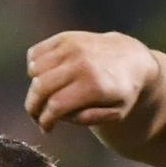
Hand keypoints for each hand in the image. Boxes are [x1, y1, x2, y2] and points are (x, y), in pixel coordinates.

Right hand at [26, 30, 160, 131]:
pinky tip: (47, 76)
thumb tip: (61, 116)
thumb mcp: (116, 112)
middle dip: (33, 106)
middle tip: (36, 115)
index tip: (46, 128)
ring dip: (35, 87)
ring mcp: (72, 48)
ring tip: (46, 95)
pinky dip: (34, 67)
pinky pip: (35, 54)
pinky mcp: (65, 38)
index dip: (46, 120)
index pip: (56, 105)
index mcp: (95, 86)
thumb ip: (90, 118)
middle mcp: (81, 64)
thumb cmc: (122, 91)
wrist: (132, 58)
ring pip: (34, 71)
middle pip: (40, 88)